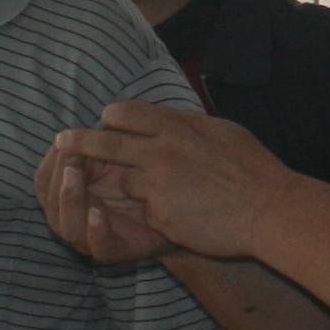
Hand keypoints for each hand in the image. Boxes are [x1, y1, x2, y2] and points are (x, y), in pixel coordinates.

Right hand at [36, 138, 170, 264]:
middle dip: (58, 176)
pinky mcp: (116, 252)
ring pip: (68, 227)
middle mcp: (72, 220)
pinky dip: (95, 231)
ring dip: (70, 199)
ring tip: (74, 176)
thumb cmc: (138, 179)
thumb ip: (94, 147)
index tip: (65, 138)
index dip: (51, 160)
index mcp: (65, 197)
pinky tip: (97, 213)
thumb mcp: (113, 158)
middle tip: (69, 154)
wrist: (176, 210)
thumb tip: (78, 131)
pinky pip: (99, 248)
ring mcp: (91, 239)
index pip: (44, 180)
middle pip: (51, 203)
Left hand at [43, 102, 295, 261]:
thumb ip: (187, 125)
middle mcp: (161, 151)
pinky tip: (189, 214)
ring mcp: (157, 185)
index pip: (125, 113)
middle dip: (78, 143)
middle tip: (60, 141)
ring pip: (127, 183)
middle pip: (106, 144)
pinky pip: (147, 212)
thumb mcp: (221, 131)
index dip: (111, 118)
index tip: (106, 122)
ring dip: (140, 188)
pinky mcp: (159, 216)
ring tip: (177, 192)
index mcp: (177, 125)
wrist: (269, 210)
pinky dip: (160, 213)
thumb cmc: (253, 169)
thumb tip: (166, 117)